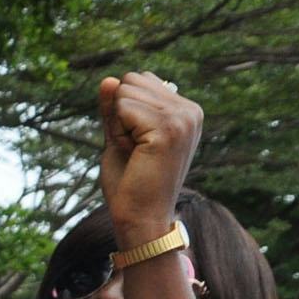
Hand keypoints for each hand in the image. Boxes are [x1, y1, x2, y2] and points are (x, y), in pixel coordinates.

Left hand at [98, 71, 201, 244]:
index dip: (125, 111)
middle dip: (120, 114)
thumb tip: (108, 79)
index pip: (140, 80)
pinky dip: (118, 131)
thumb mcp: (120, 137)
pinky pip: (123, 106)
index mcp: (186, 111)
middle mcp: (190, 110)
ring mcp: (182, 118)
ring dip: (119, 125)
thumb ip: (115, 109)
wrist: (140, 220)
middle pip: (132, 80)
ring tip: (135, 154)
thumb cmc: (131, 184)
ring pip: (125, 91)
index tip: (138, 144)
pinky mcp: (168, 128)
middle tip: (134, 150)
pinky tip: (133, 154)